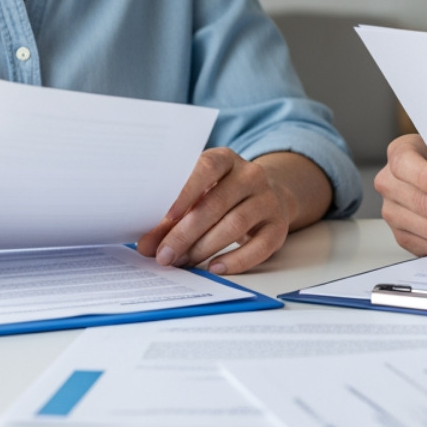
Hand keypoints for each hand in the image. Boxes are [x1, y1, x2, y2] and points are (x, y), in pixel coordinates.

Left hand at [136, 148, 297, 274]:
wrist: (267, 196)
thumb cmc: (221, 195)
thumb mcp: (198, 195)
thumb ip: (171, 218)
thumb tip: (147, 246)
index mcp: (226, 159)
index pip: (207, 167)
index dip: (187, 191)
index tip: (167, 216)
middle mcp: (251, 175)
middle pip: (217, 203)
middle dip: (187, 232)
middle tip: (165, 255)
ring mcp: (268, 200)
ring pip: (236, 224)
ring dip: (205, 247)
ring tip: (184, 262)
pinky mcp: (279, 227)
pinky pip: (259, 247)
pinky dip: (235, 260)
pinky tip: (214, 268)